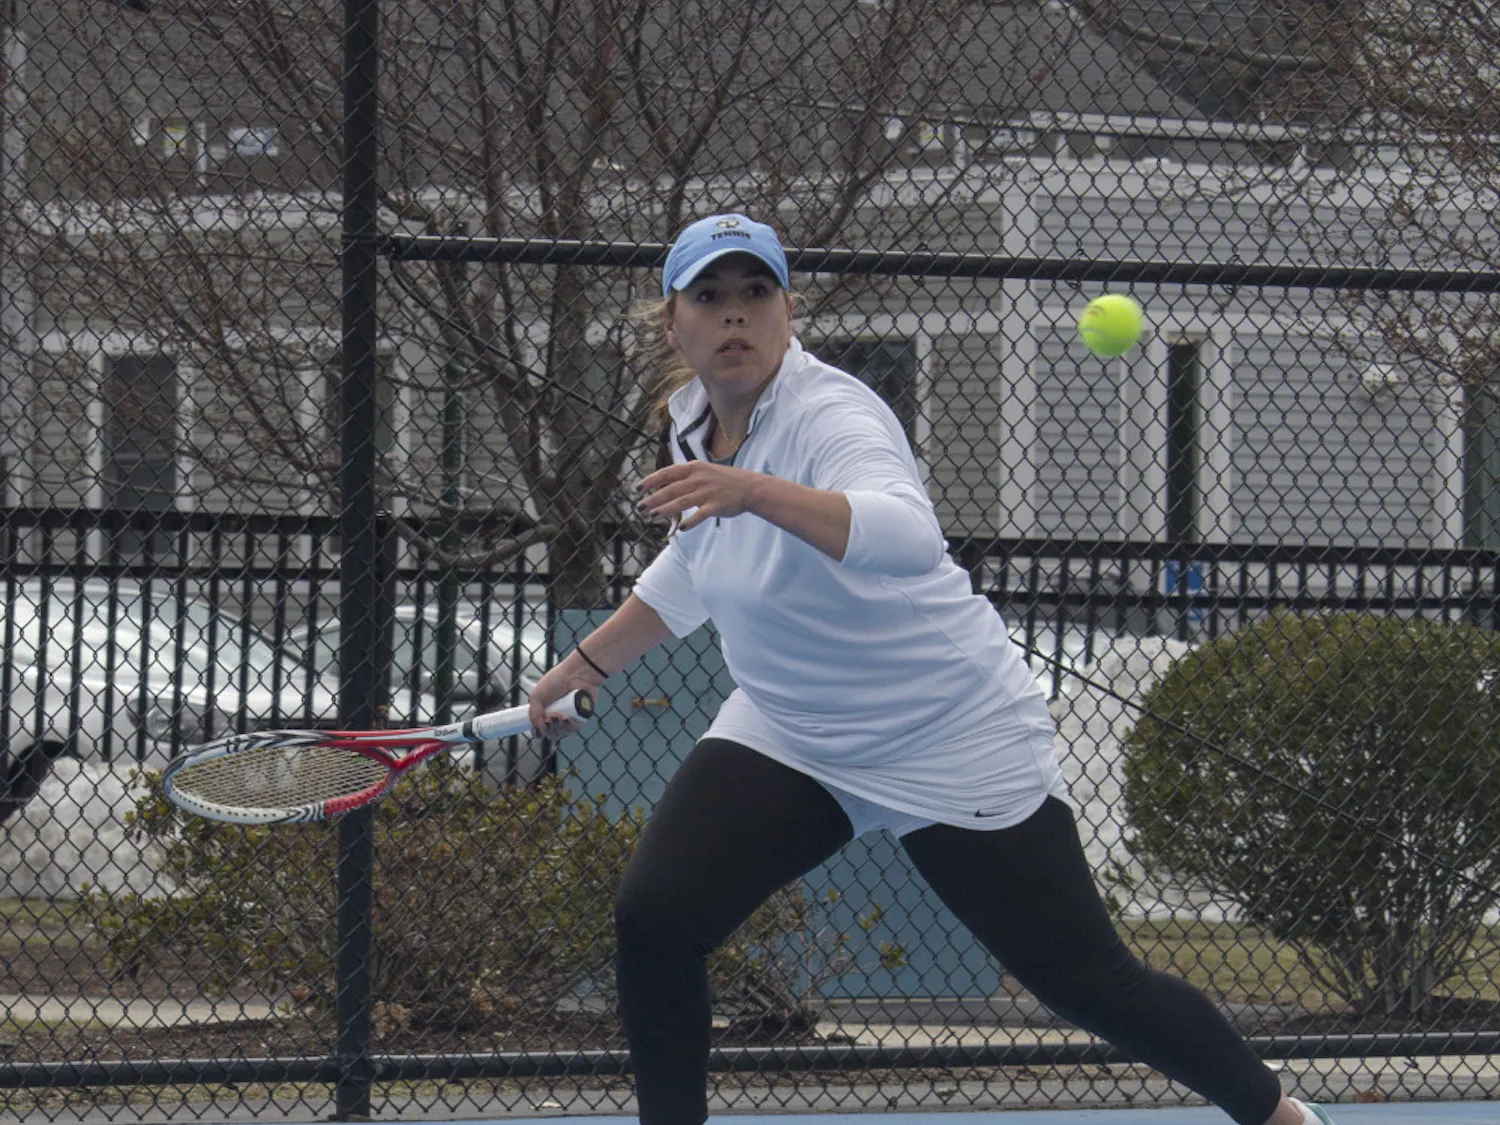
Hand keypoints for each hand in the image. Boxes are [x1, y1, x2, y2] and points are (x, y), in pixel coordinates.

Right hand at [527, 665, 593, 738]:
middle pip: (552, 734)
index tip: (539, 727)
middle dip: (550, 728)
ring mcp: (570, 717)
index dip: (539, 731)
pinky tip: (567, 717)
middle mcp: (558, 716)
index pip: (542, 729)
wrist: (576, 673)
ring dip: (559, 726)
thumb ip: (534, 715)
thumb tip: (539, 734)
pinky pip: (574, 729)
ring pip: (563, 733)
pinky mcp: (581, 716)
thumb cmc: (557, 680)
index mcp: (546, 711)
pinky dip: (570, 725)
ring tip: (559, 715)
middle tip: (550, 718)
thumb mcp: (537, 696)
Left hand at [637, 461, 759, 534]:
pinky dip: (690, 522)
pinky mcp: (716, 505)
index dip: (651, 481)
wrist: (750, 487)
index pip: (667, 473)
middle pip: (670, 489)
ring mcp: (707, 492)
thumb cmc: (724, 480)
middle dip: (653, 499)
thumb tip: (663, 487)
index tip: (638, 488)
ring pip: (681, 502)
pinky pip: (700, 515)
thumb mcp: (704, 471)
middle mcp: (699, 479)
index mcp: (694, 468)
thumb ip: (685, 478)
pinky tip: (681, 529)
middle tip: (639, 508)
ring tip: (651, 516)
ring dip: (664, 509)